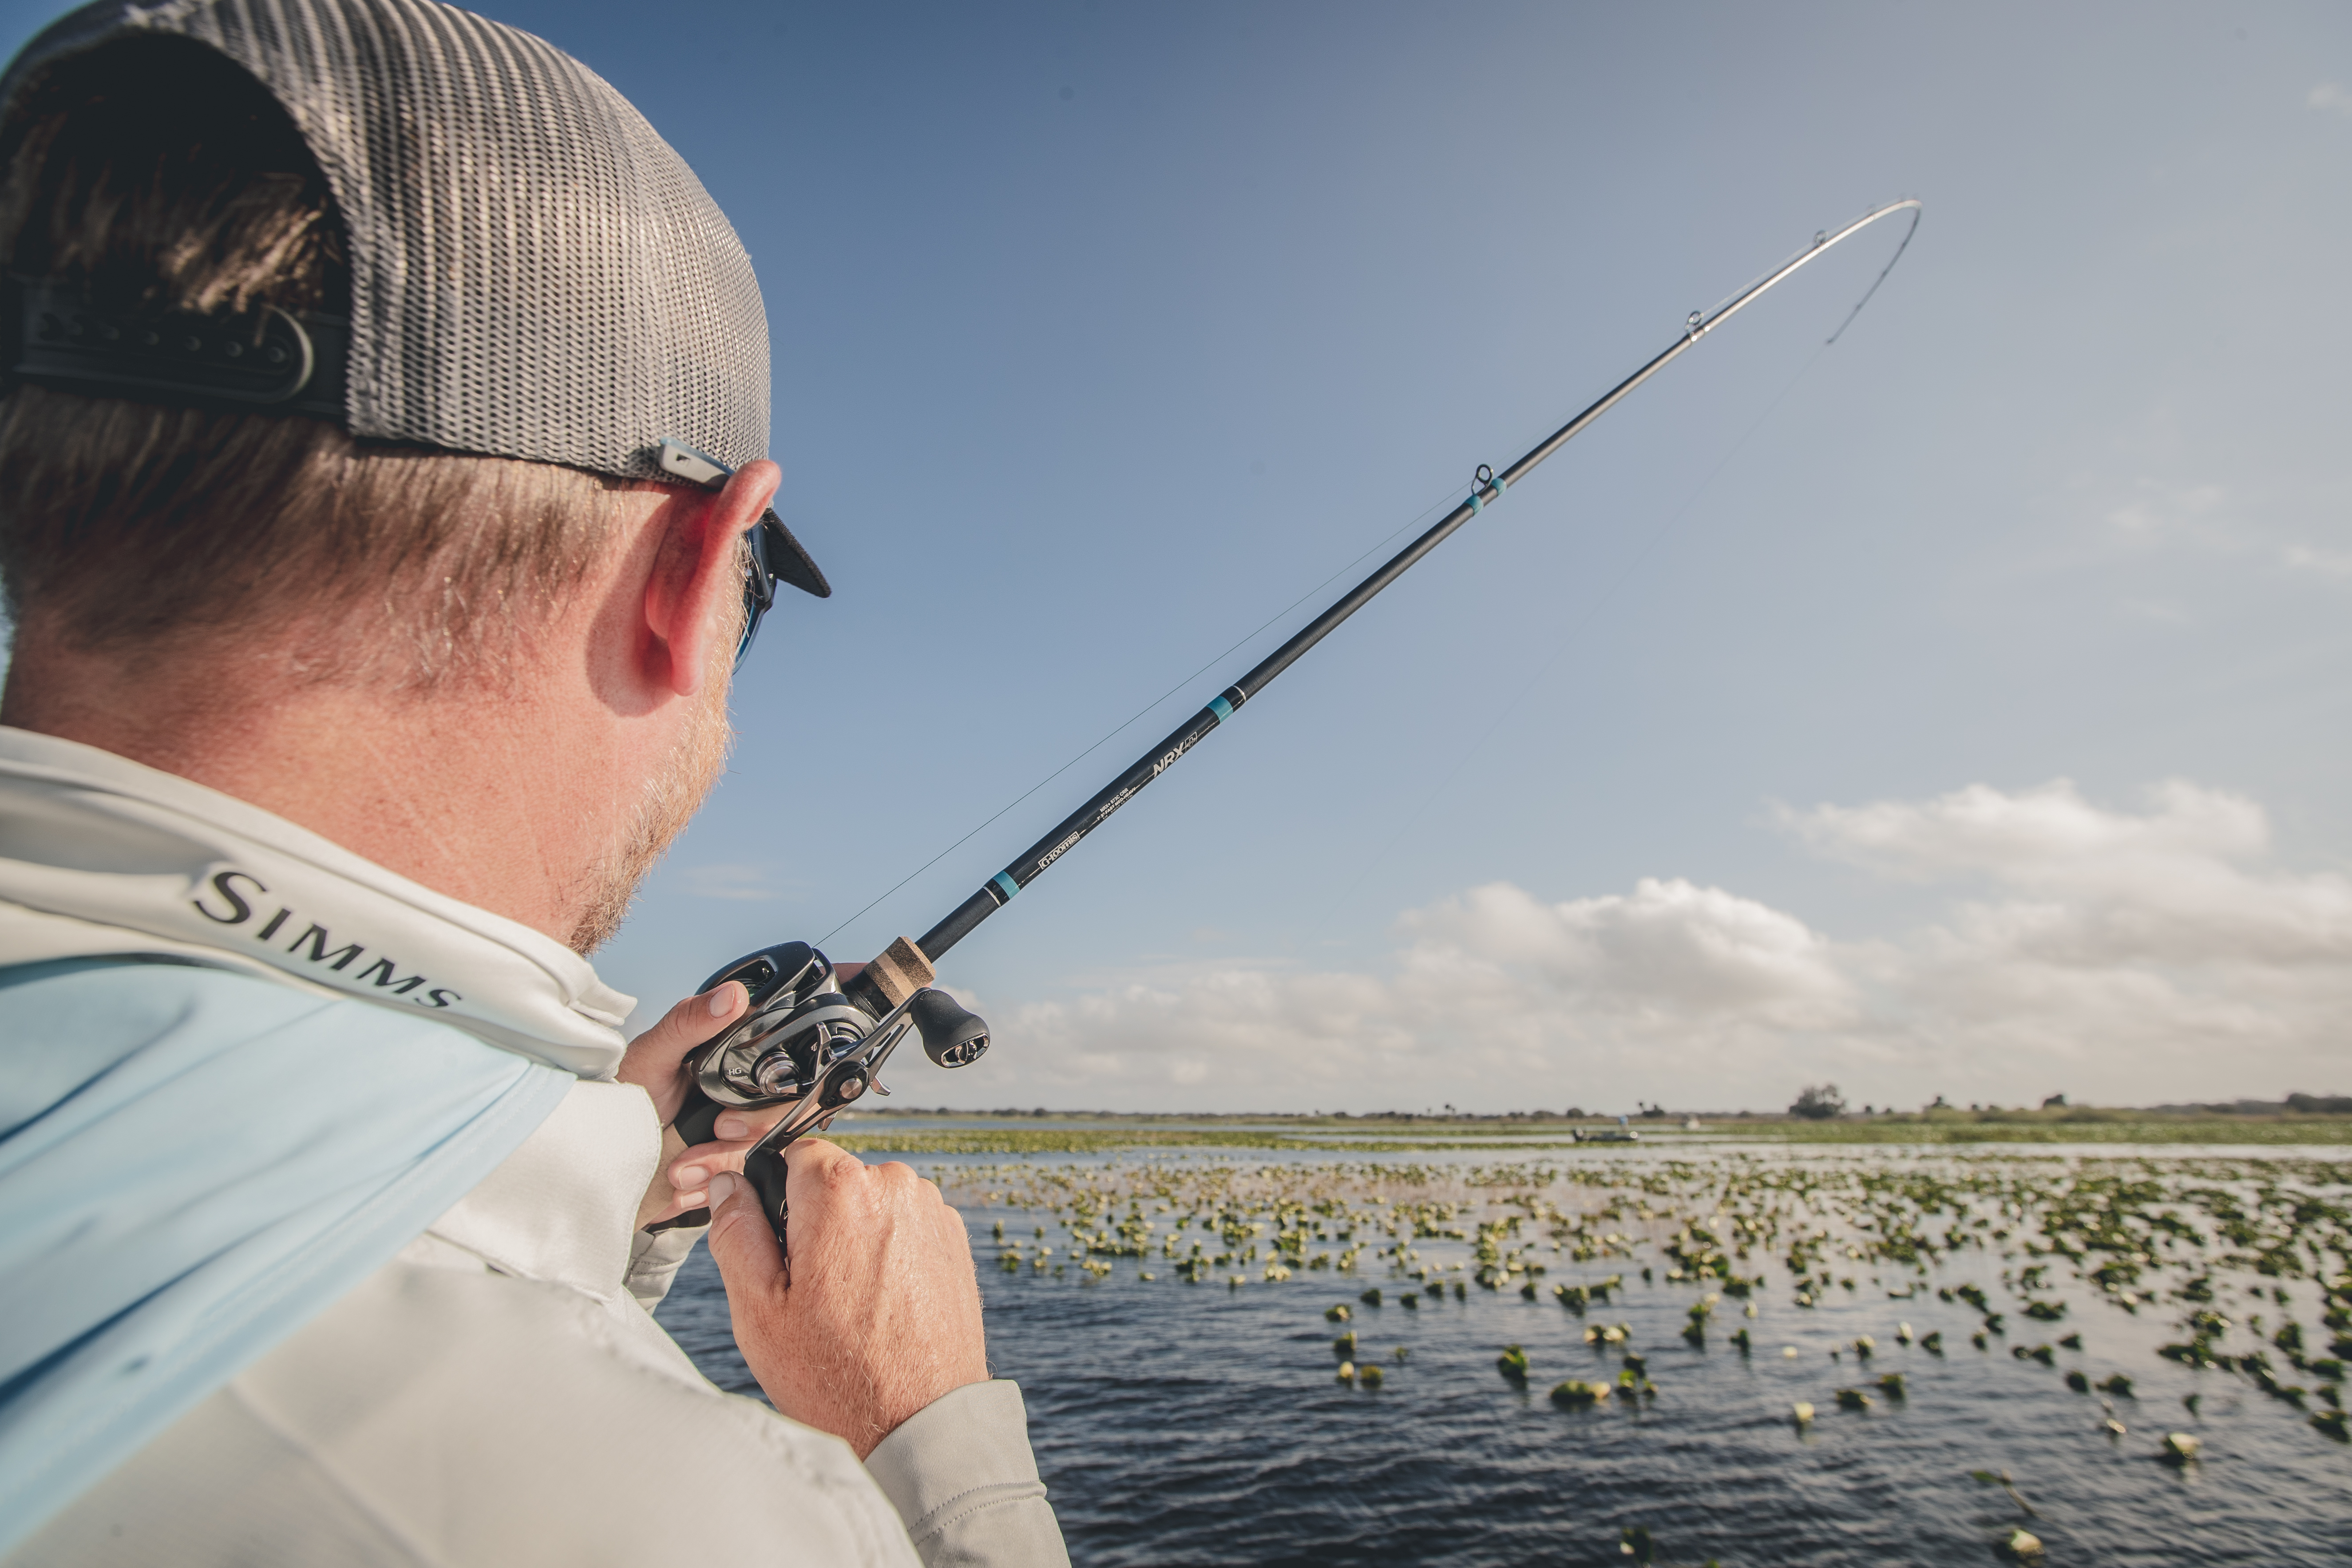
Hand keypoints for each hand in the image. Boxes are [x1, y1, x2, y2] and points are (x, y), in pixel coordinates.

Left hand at [617, 980, 792, 1226]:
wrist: (596, 1151)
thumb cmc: (623, 1094)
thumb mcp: (653, 1053)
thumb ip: (689, 1022)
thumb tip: (733, 994)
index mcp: (732, 1066)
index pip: (779, 1080)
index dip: (765, 1103)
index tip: (728, 1119)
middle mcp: (740, 1101)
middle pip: (776, 1123)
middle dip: (742, 1140)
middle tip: (712, 1136)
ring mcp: (732, 1138)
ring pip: (756, 1158)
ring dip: (718, 1167)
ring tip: (680, 1169)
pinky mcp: (720, 1169)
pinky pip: (736, 1185)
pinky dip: (708, 1188)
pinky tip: (682, 1182)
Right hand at [704, 1142, 987, 1456]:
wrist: (918, 1422)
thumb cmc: (835, 1374)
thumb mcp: (759, 1306)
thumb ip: (735, 1230)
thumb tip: (728, 1184)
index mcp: (841, 1188)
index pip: (793, 1152)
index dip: (774, 1194)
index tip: (773, 1239)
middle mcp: (895, 1185)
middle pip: (833, 1180)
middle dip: (813, 1219)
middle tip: (806, 1288)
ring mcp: (932, 1211)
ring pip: (869, 1204)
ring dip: (851, 1237)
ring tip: (846, 1304)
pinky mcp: (955, 1239)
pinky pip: (904, 1227)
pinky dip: (886, 1254)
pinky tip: (878, 1305)